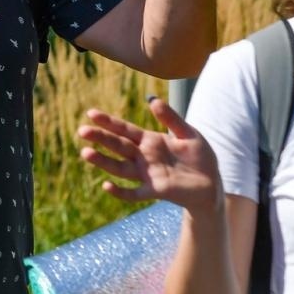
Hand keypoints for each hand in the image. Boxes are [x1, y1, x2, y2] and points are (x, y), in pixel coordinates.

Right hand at [77, 95, 223, 214]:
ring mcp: (147, 174)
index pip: (125, 129)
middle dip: (100, 138)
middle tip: (82, 131)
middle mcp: (143, 157)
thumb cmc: (200, 157)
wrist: (211, 184)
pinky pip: (133, 193)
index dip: (108, 122)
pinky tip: (107, 186)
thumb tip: (152, 100)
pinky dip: (120, 191)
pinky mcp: (154, 191)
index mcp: (150, 140)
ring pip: (119, 167)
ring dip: (103, 161)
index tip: (91, 113)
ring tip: (86, 153)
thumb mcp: (189, 134)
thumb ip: (171, 118)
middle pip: (118, 146)